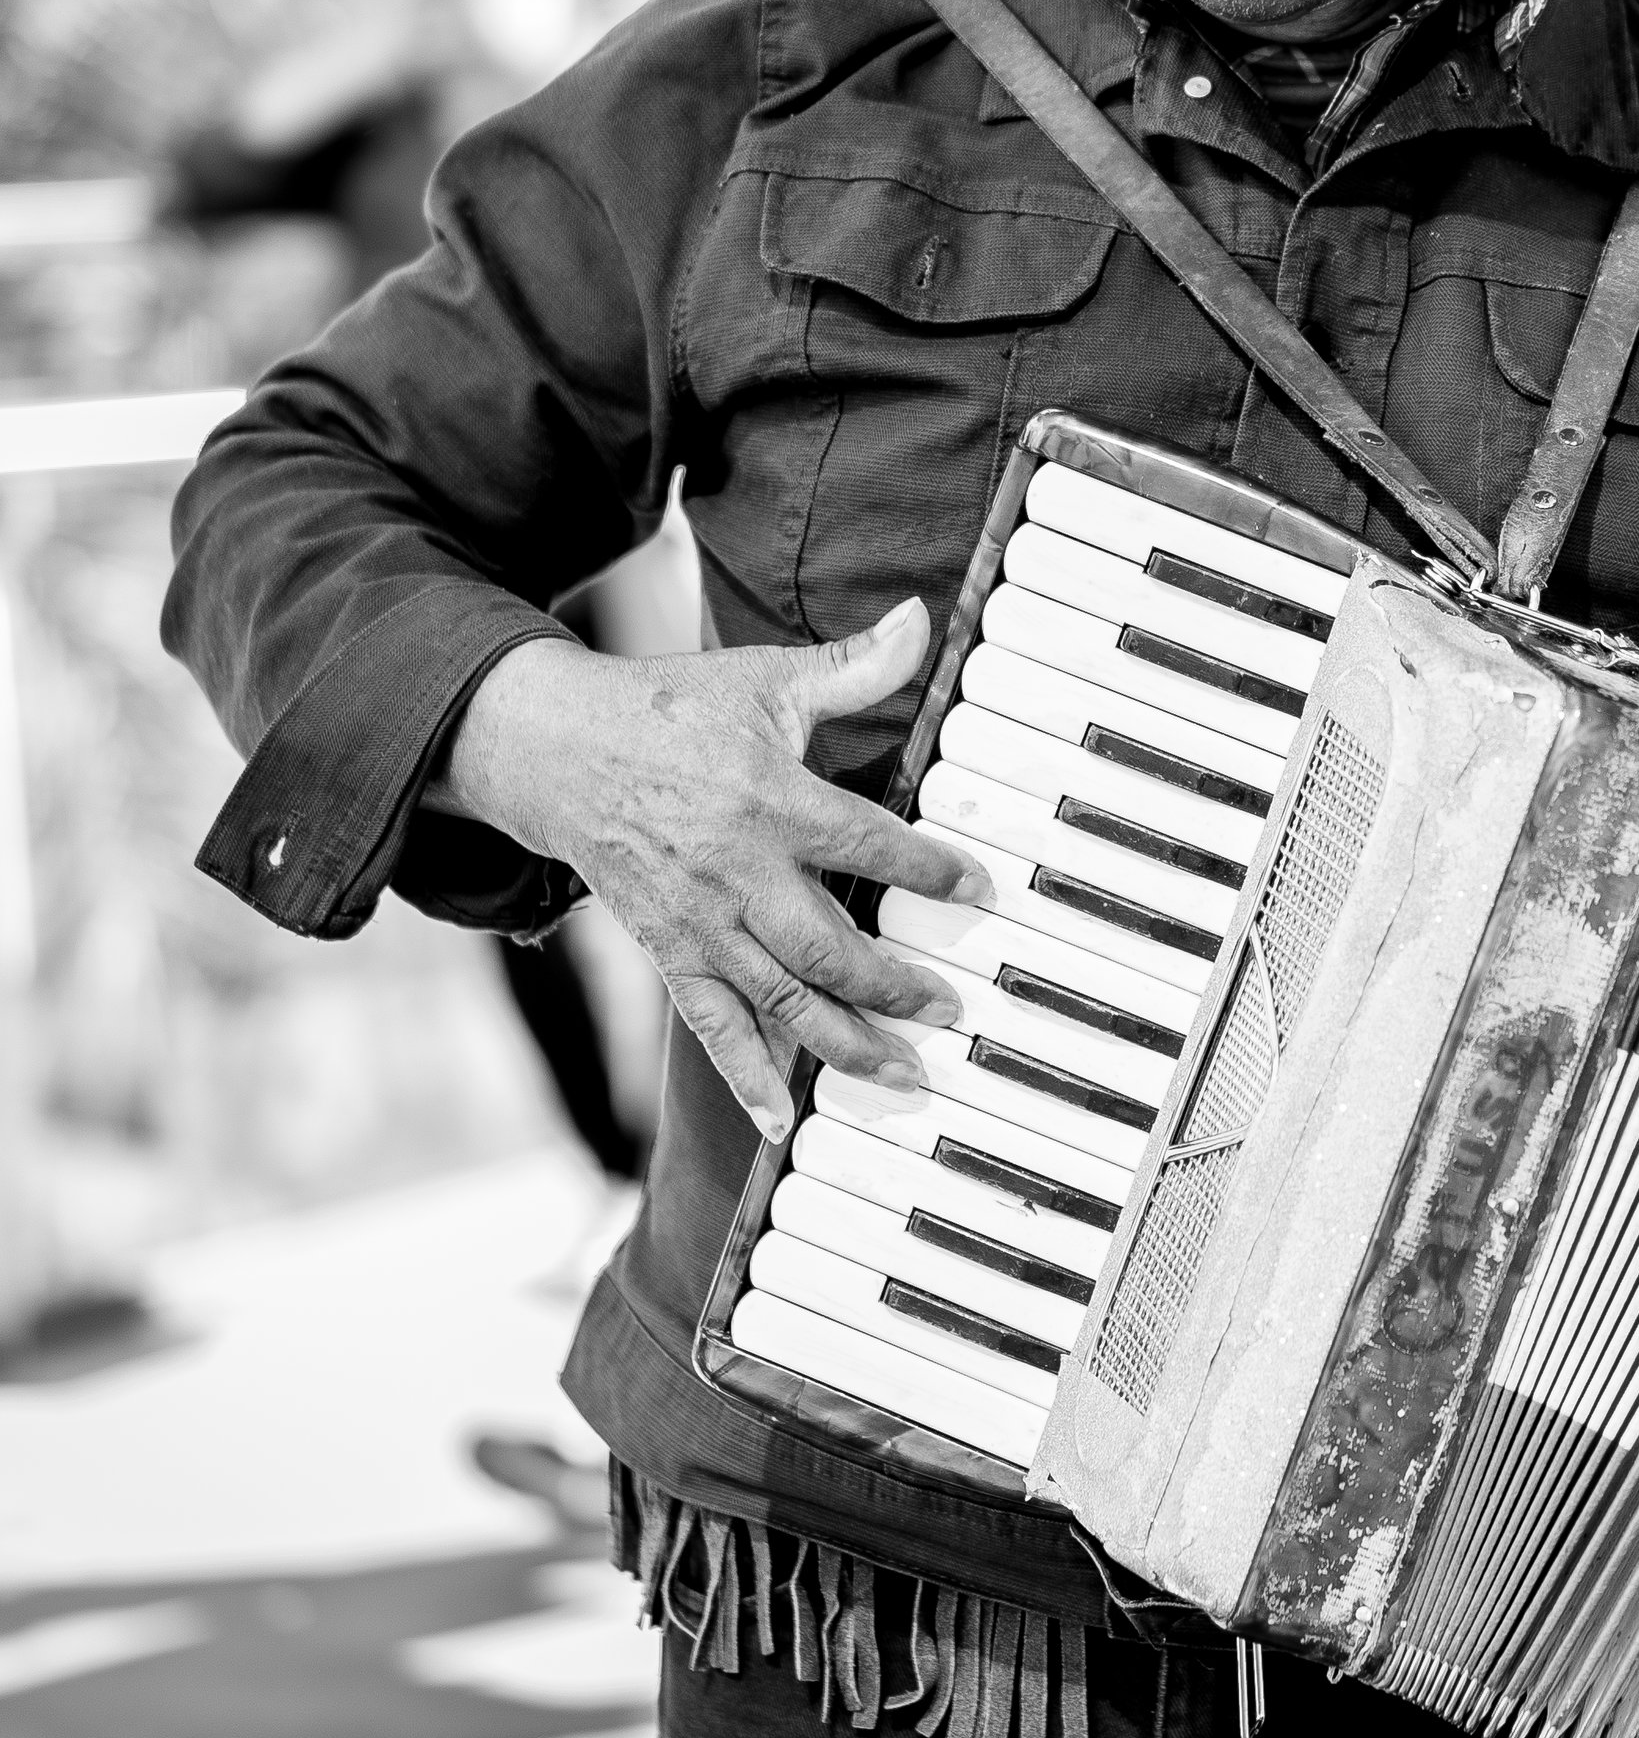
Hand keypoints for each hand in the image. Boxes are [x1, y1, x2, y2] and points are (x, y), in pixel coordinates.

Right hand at [432, 601, 988, 1141]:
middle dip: (893, 985)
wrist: (556, 750)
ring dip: (843, 1046)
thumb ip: (852, 667)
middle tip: (951, 1011)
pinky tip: (780, 1122)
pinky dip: (745, 1076)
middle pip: (825, 946)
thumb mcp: (763, 679)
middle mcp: (734, 872)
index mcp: (766, 799)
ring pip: (779, 999)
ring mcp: (698, 922)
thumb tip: (916, 616)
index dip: (928, 869)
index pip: (865, 843)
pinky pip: (710, 1025)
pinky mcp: (668, 951)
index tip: (983, 892)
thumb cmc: (668, 711)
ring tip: (906, 1080)